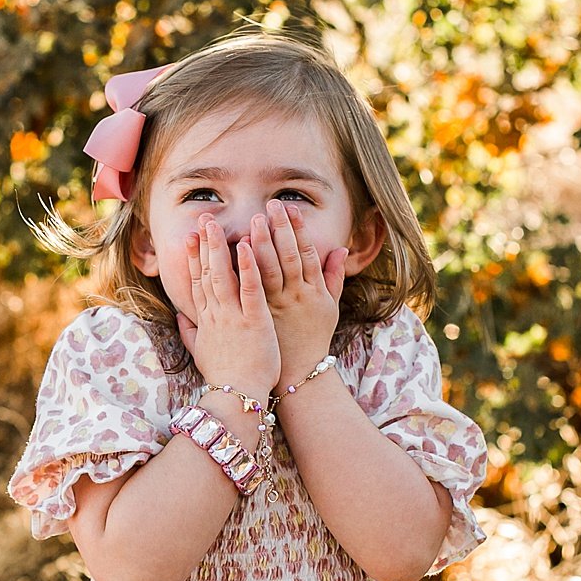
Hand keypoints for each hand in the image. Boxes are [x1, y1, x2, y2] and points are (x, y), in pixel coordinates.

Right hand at [179, 214, 279, 394]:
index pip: (197, 282)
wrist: (236, 397)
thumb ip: (190, 332)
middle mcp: (215, 314)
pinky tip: (244, 247)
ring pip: (222, 275)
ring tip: (216, 224)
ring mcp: (232, 316)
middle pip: (206, 272)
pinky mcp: (252, 321)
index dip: (193, 258)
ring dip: (219, 247)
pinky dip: (246, 268)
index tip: (190, 238)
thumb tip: (179, 317)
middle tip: (202, 218)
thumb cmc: (223, 377)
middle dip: (204, 244)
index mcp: (206, 320)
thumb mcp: (201, 352)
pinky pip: (248, 290)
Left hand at [250, 200, 346, 386]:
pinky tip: (239, 248)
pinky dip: (247, 267)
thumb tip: (341, 248)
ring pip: (269, 268)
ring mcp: (276, 306)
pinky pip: (252, 288)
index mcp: (314, 291)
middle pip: (288, 256)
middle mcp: (296, 296)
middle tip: (269, 206)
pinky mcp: (259, 316)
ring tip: (253, 220)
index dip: (299, 230)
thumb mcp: (330, 308)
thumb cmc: (312, 339)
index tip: (291, 209)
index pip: (307, 253)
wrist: (298, 374)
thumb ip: (334, 276)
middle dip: (279, 229)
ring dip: (261, 242)